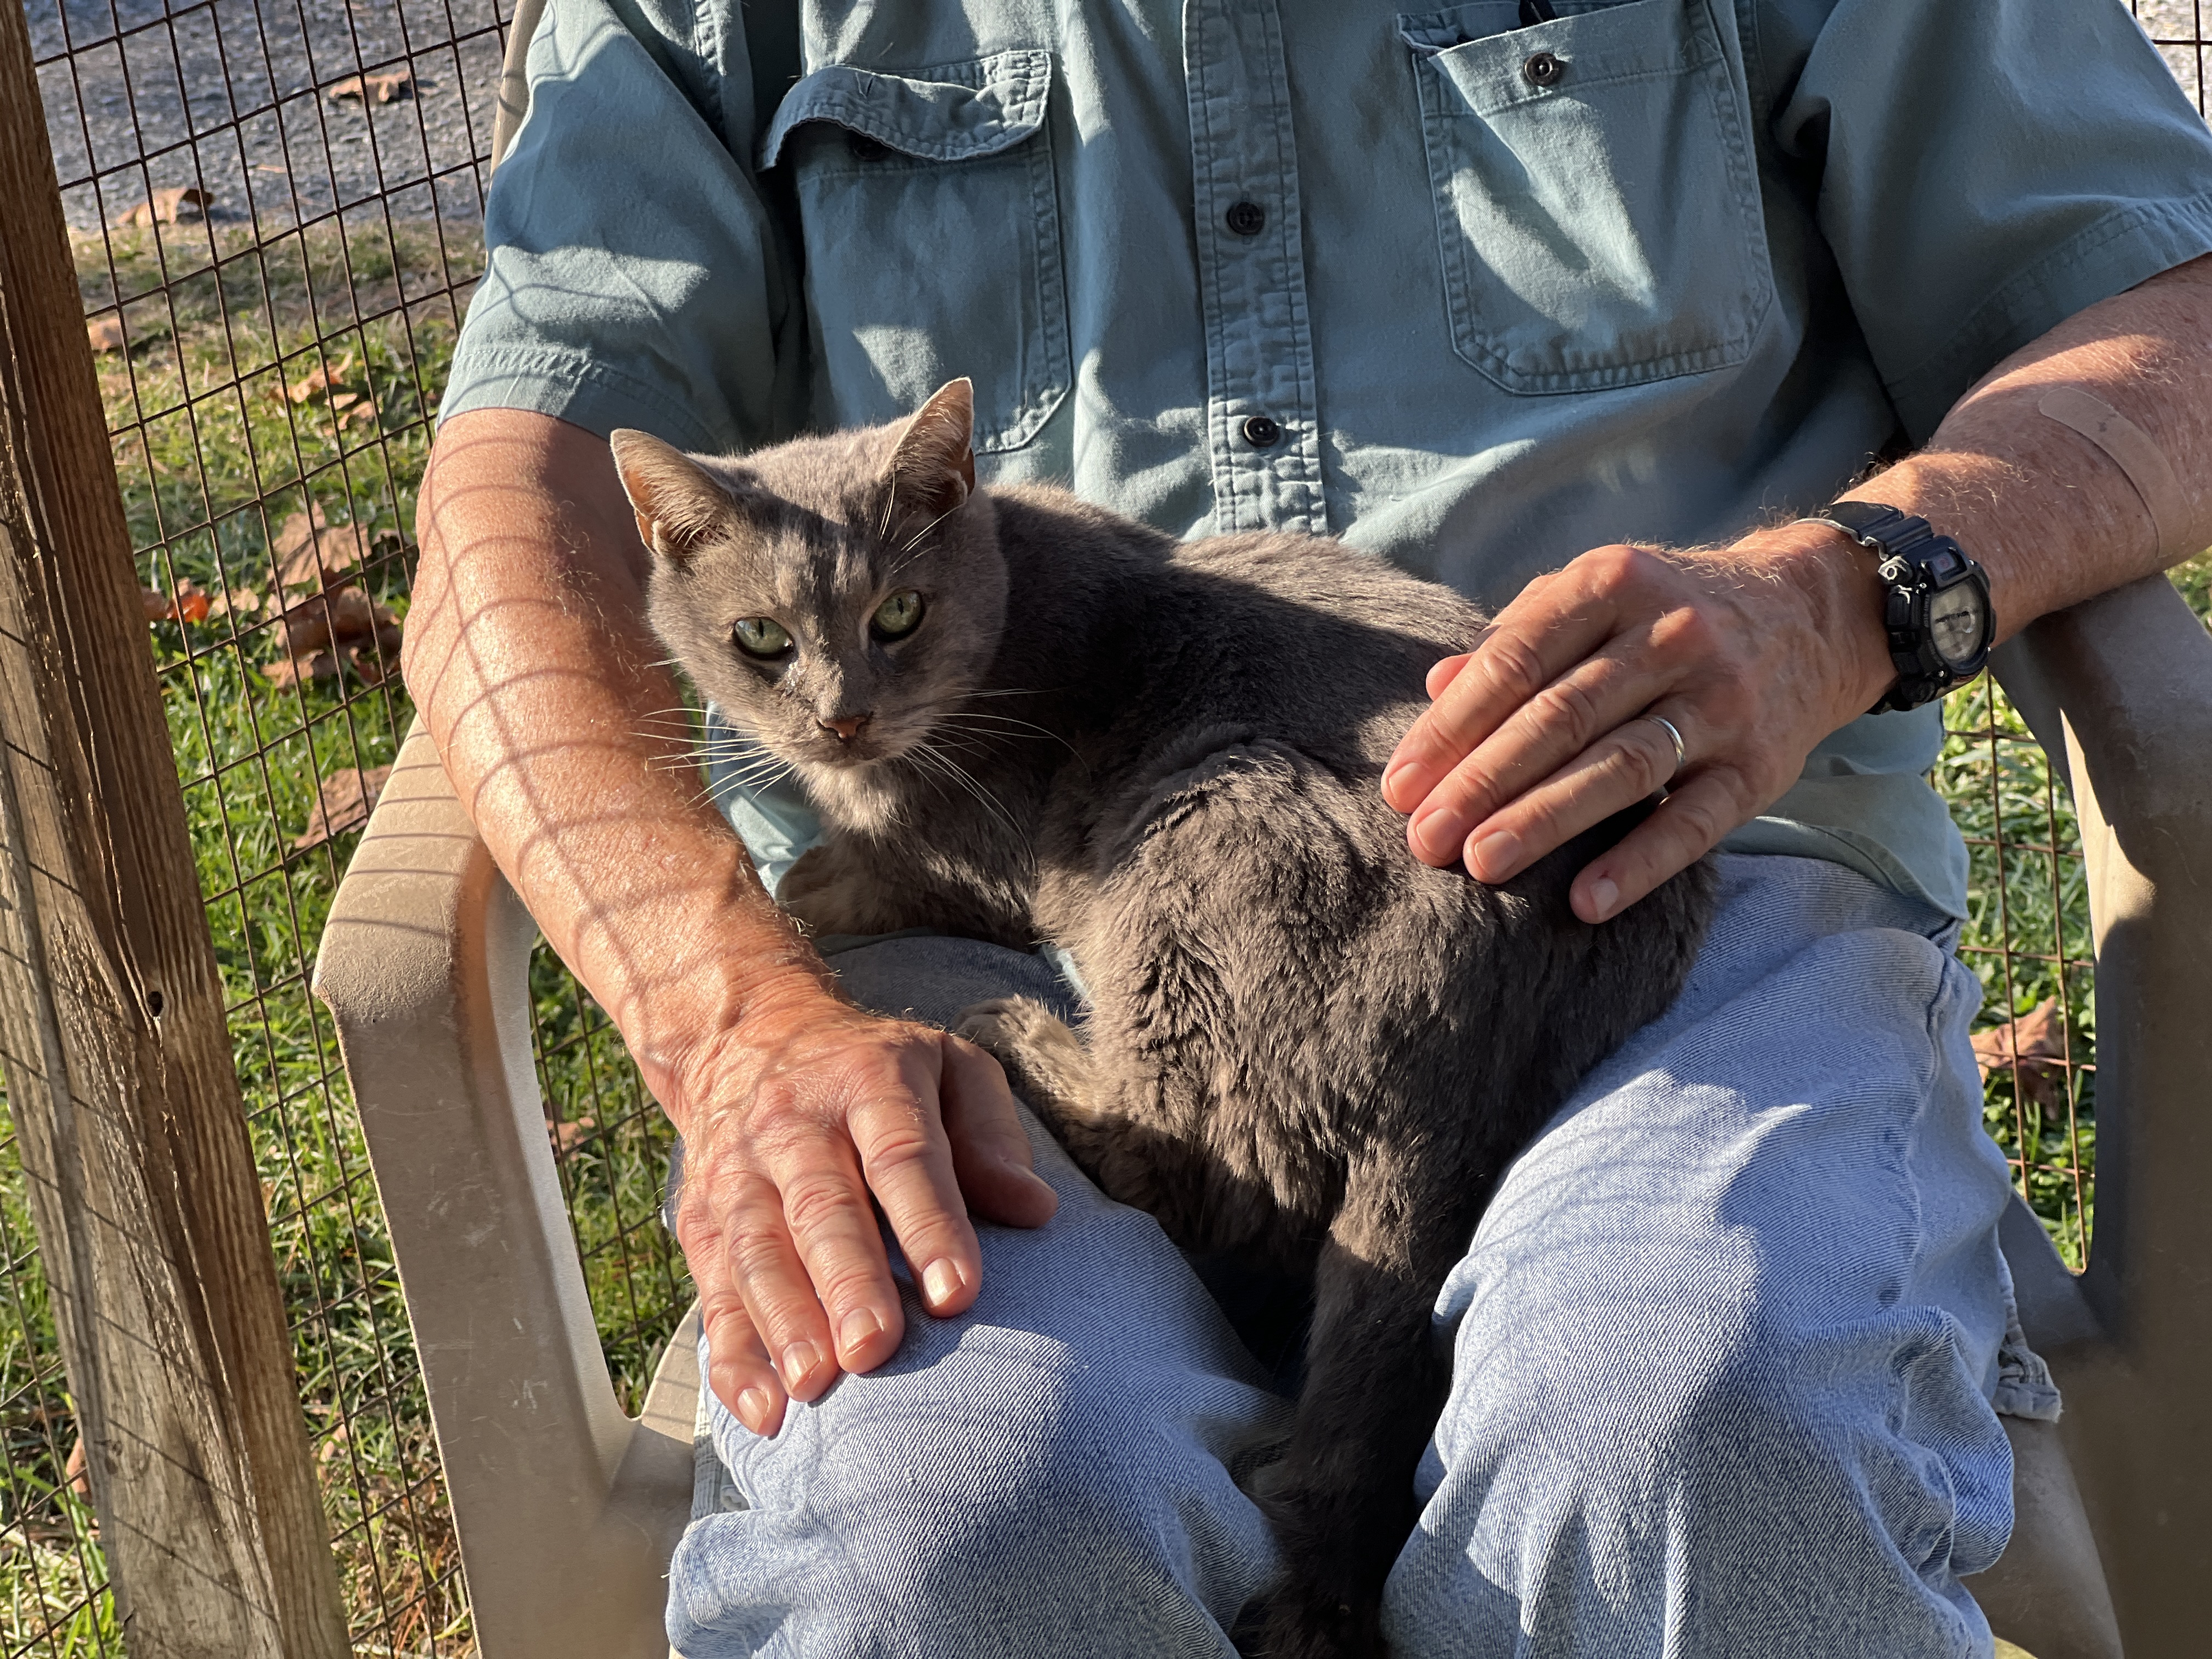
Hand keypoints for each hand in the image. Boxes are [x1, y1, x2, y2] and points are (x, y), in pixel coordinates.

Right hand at [665, 985, 1056, 1435]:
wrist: (747, 1038)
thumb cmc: (877, 1072)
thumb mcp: (949, 1068)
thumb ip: (990, 1134)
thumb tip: (1034, 1209)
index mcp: (868, 1080)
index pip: (901, 1155)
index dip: (929, 1223)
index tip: (959, 1294)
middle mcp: (794, 1124)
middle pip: (821, 1207)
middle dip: (847, 1281)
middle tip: (875, 1348)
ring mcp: (738, 1172)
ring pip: (756, 1251)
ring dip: (782, 1322)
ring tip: (813, 1385)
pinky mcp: (701, 1220)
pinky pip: (713, 1290)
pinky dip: (732, 1356)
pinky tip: (764, 1410)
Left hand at [1380, 528, 1896, 920]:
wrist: (1810, 612)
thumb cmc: (1664, 616)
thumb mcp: (1594, 600)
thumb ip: (1515, 640)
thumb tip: (1436, 687)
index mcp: (1612, 585)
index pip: (1517, 660)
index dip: (1452, 726)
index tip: (1400, 785)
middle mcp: (1671, 636)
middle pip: (1561, 716)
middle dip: (1483, 781)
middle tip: (1424, 837)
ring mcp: (1721, 701)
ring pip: (1622, 766)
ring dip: (1546, 819)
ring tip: (1481, 864)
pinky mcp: (1761, 767)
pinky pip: (1697, 822)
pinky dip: (1641, 862)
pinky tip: (1587, 902)